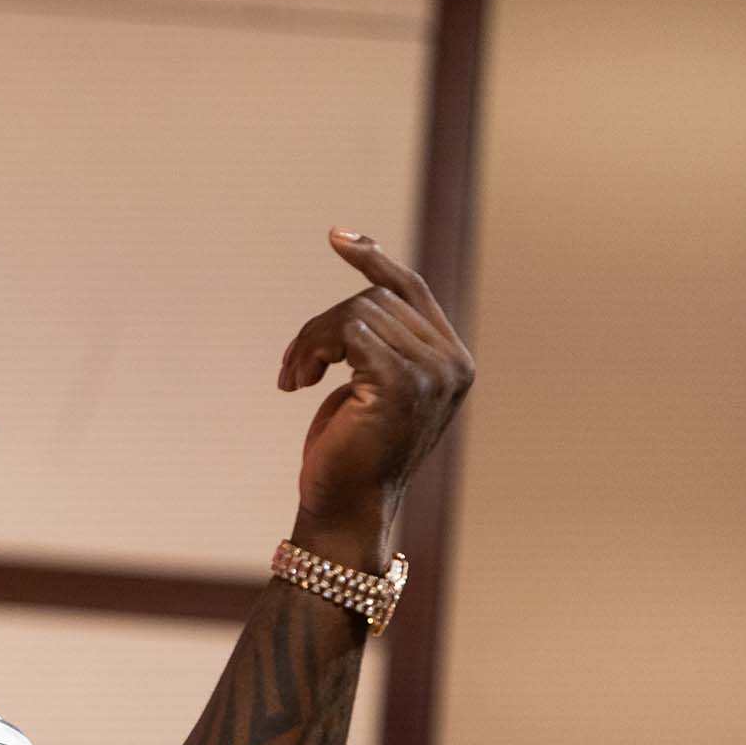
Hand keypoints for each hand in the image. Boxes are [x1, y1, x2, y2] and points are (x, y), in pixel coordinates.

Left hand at [277, 229, 473, 563]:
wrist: (344, 509)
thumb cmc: (347, 454)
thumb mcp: (369, 386)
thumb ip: (380, 344)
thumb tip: (363, 299)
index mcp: (451, 361)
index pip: (411, 289)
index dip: (374, 258)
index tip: (336, 236)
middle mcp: (452, 363)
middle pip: (373, 298)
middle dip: (320, 328)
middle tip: (293, 371)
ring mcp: (433, 372)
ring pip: (356, 311)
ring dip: (310, 342)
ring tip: (294, 380)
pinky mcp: (402, 383)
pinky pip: (349, 330)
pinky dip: (312, 349)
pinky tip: (296, 384)